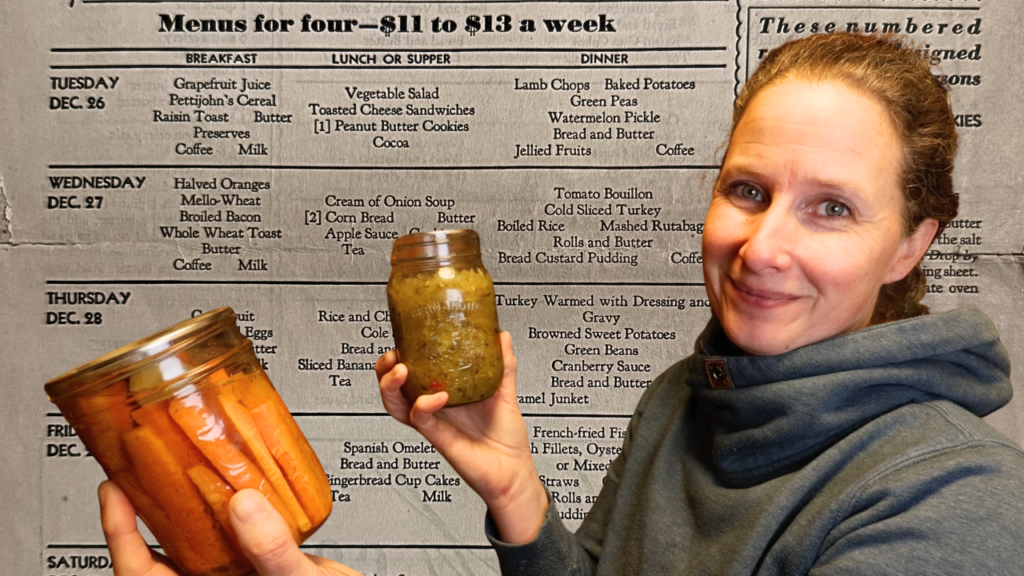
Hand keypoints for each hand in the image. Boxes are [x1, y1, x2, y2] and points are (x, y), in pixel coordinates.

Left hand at [99, 481, 361, 575]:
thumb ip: (273, 553)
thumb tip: (243, 506)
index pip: (140, 572)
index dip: (119, 532)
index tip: (113, 489)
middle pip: (161, 553)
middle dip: (147, 508)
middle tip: (141, 466)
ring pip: (197, 544)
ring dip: (187, 507)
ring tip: (180, 470)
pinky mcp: (261, 567)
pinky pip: (233, 539)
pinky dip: (229, 510)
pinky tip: (237, 489)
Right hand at [376, 332, 547, 542]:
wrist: (513, 469)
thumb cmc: (505, 437)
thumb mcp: (505, 392)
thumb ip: (503, 365)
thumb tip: (501, 335)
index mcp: (445, 393)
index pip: (412, 372)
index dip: (401, 356)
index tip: (404, 339)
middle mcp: (434, 408)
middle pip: (393, 389)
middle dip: (384, 371)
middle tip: (393, 357)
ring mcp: (434, 423)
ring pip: (396, 405)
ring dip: (391, 386)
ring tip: (399, 370)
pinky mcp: (439, 438)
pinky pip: (421, 420)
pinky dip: (424, 405)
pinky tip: (438, 397)